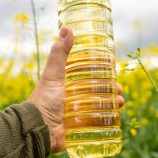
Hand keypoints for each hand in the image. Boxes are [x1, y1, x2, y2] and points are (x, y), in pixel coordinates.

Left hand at [27, 26, 124, 153]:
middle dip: (111, 90)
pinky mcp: (81, 128)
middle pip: (97, 92)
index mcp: (68, 85)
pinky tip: (116, 116)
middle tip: (119, 90)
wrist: (38, 129)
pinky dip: (108, 120)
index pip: (89, 76)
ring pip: (100, 106)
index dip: (102, 73)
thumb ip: (59, 53)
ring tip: (120, 102)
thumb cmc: (44, 100)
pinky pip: (98, 123)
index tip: (113, 71)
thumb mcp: (53, 74)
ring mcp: (78, 114)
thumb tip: (67, 27)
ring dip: (113, 104)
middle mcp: (74, 98)